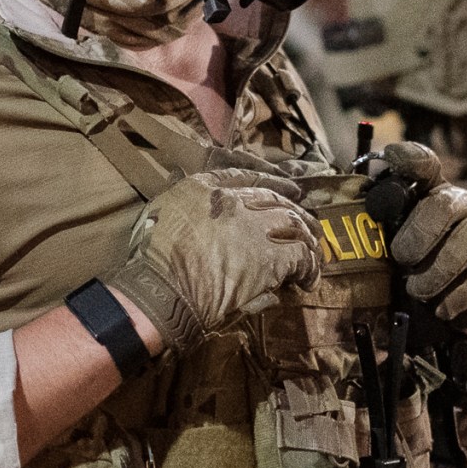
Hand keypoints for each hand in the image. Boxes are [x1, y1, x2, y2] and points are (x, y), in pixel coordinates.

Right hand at [105, 167, 321, 349]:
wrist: (162, 290)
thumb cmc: (152, 261)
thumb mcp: (160, 215)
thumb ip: (187, 205)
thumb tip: (200, 205)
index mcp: (203, 187)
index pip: (247, 176)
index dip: (273, 182)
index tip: (290, 189)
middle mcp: (233, 201)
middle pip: (276, 200)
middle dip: (296, 213)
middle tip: (309, 226)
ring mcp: (254, 227)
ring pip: (294, 224)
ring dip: (307, 239)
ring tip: (314, 254)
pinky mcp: (270, 257)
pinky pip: (301, 256)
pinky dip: (309, 266)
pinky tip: (308, 278)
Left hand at [375, 144, 466, 327]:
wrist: (449, 302)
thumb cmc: (414, 266)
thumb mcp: (392, 244)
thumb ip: (381, 226)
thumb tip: (368, 213)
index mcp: (429, 193)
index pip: (422, 163)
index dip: (408, 158)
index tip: (392, 158)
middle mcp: (462, 204)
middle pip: (444, 205)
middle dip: (418, 236)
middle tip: (403, 262)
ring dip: (439, 272)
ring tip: (420, 292)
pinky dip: (461, 295)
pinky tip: (444, 307)